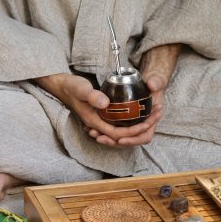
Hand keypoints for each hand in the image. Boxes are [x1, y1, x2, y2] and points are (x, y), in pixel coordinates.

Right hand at [36, 73, 161, 145]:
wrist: (62, 86)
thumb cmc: (71, 86)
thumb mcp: (81, 88)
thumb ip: (92, 95)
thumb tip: (105, 103)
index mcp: (95, 121)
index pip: (118, 134)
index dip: (134, 131)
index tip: (148, 121)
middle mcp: (99, 124)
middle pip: (124, 135)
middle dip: (142, 128)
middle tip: (157, 114)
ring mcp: (101, 121)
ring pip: (123, 131)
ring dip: (139, 124)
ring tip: (155, 113)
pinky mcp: (103, 116)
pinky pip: (120, 124)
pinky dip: (132, 121)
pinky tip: (142, 113)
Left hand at [86, 43, 181, 145]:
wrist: (152, 83)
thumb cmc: (156, 83)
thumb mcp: (157, 81)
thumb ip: (157, 82)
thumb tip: (152, 85)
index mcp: (152, 120)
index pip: (144, 136)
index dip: (133, 140)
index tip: (121, 139)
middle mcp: (142, 125)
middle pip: (129, 140)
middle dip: (115, 142)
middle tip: (101, 138)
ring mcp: (133, 124)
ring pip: (120, 137)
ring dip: (107, 138)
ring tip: (93, 134)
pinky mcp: (125, 121)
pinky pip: (115, 130)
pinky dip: (105, 132)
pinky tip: (92, 129)